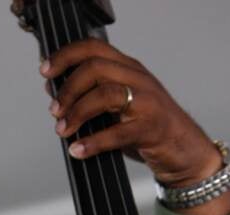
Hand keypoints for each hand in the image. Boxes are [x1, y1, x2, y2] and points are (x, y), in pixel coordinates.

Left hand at [40, 38, 221, 187]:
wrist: (184, 150)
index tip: (45, 71)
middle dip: (68, 90)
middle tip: (55, 111)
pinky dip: (93, 142)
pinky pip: (118, 132)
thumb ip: (87, 94)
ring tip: (63, 130)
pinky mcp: (152, 127)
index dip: (65, 56)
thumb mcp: (115, 105)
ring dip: (77, 113)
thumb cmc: (145, 126)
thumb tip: (51, 87)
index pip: (93, 48)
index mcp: (127, 68)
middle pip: (95, 69)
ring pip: (105, 94)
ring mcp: (147, 101)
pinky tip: (78, 150)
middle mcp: (138, 79)